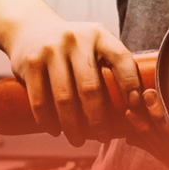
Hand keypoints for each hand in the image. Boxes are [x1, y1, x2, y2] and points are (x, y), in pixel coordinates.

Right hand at [6, 20, 140, 145]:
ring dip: (72, 125)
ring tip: (78, 140)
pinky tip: (55, 131)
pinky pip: (40, 99)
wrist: (30, 29)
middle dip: (98, 118)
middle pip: (90, 87)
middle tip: (103, 137)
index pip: (121, 59)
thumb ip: (113, 65)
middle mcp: (76, 40)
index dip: (131, 84)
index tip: (135, 107)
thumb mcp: (95, 43)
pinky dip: (47, 120)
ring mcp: (51, 50)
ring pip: (64, 97)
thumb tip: (138, 105)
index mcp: (99, 35)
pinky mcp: (30, 63)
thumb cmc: (74, 46)